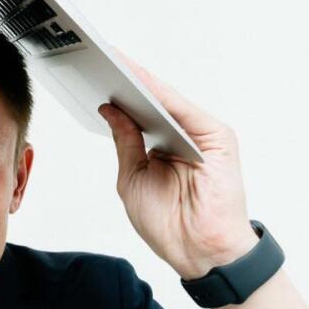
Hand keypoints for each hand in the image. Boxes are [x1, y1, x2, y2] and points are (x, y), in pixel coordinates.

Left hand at [98, 50, 258, 279]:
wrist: (198, 251)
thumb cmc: (168, 222)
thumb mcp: (132, 178)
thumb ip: (125, 142)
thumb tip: (110, 108)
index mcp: (162, 146)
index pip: (139, 112)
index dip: (117, 93)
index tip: (91, 75)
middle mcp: (182, 136)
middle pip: (152, 101)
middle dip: (126, 81)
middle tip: (97, 57)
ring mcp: (201, 135)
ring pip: (168, 100)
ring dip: (141, 80)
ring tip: (112, 61)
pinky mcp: (217, 137)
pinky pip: (184, 109)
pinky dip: (161, 94)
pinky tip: (139, 81)